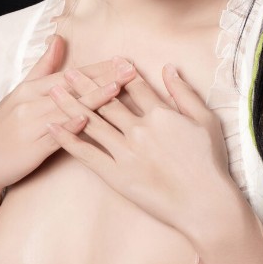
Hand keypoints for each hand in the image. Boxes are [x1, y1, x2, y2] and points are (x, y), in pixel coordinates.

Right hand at [0, 34, 136, 197]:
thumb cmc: (3, 129)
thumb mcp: (20, 94)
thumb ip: (42, 68)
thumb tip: (58, 39)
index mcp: (30, 89)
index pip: (69, 74)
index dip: (97, 67)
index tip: (122, 60)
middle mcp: (31, 103)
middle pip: (72, 87)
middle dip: (103, 77)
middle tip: (130, 68)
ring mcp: (31, 124)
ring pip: (67, 107)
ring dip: (93, 97)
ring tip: (117, 88)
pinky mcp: (32, 147)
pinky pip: (54, 135)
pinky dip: (70, 126)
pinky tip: (87, 119)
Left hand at [47, 63, 234, 235]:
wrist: (204, 203)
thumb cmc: (210, 163)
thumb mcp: (206, 121)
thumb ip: (184, 93)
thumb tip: (169, 68)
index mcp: (160, 114)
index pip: (135, 87)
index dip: (120, 72)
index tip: (109, 60)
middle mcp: (138, 129)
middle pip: (106, 100)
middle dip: (85, 84)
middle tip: (68, 72)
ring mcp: (125, 152)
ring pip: (91, 122)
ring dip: (70, 104)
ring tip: (54, 91)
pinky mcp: (115, 174)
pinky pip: (86, 154)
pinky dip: (68, 139)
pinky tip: (53, 128)